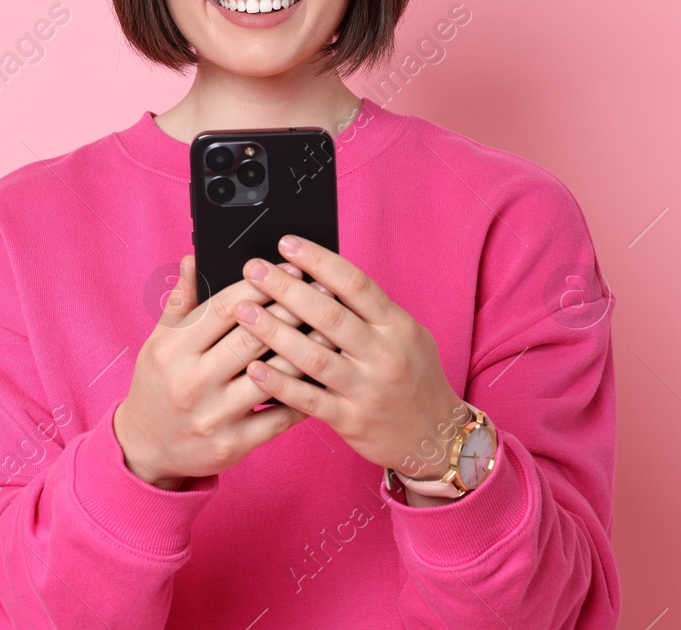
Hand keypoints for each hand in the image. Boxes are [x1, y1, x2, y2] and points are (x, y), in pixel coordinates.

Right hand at [112, 255, 335, 489]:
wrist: (145, 449)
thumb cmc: (156, 386)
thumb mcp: (157, 343)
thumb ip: (180, 303)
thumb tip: (193, 258)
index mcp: (173, 350)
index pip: (223, 309)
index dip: (259, 286)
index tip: (290, 269)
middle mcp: (191, 382)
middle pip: (252, 338)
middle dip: (292, 311)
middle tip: (324, 291)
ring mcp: (213, 416)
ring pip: (271, 377)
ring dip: (306, 352)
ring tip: (333, 331)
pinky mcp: (232, 445)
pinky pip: (278, 418)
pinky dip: (303, 397)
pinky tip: (323, 379)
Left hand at [233, 235, 467, 478]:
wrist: (438, 436)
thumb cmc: (413, 376)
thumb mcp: (405, 335)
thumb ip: (369, 310)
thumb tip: (319, 273)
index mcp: (397, 326)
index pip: (355, 284)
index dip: (319, 261)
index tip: (287, 243)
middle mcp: (384, 354)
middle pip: (328, 315)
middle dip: (286, 289)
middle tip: (253, 269)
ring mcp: (367, 389)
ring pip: (314, 356)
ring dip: (274, 332)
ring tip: (243, 311)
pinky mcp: (352, 420)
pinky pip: (310, 400)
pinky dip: (280, 384)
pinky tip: (253, 369)